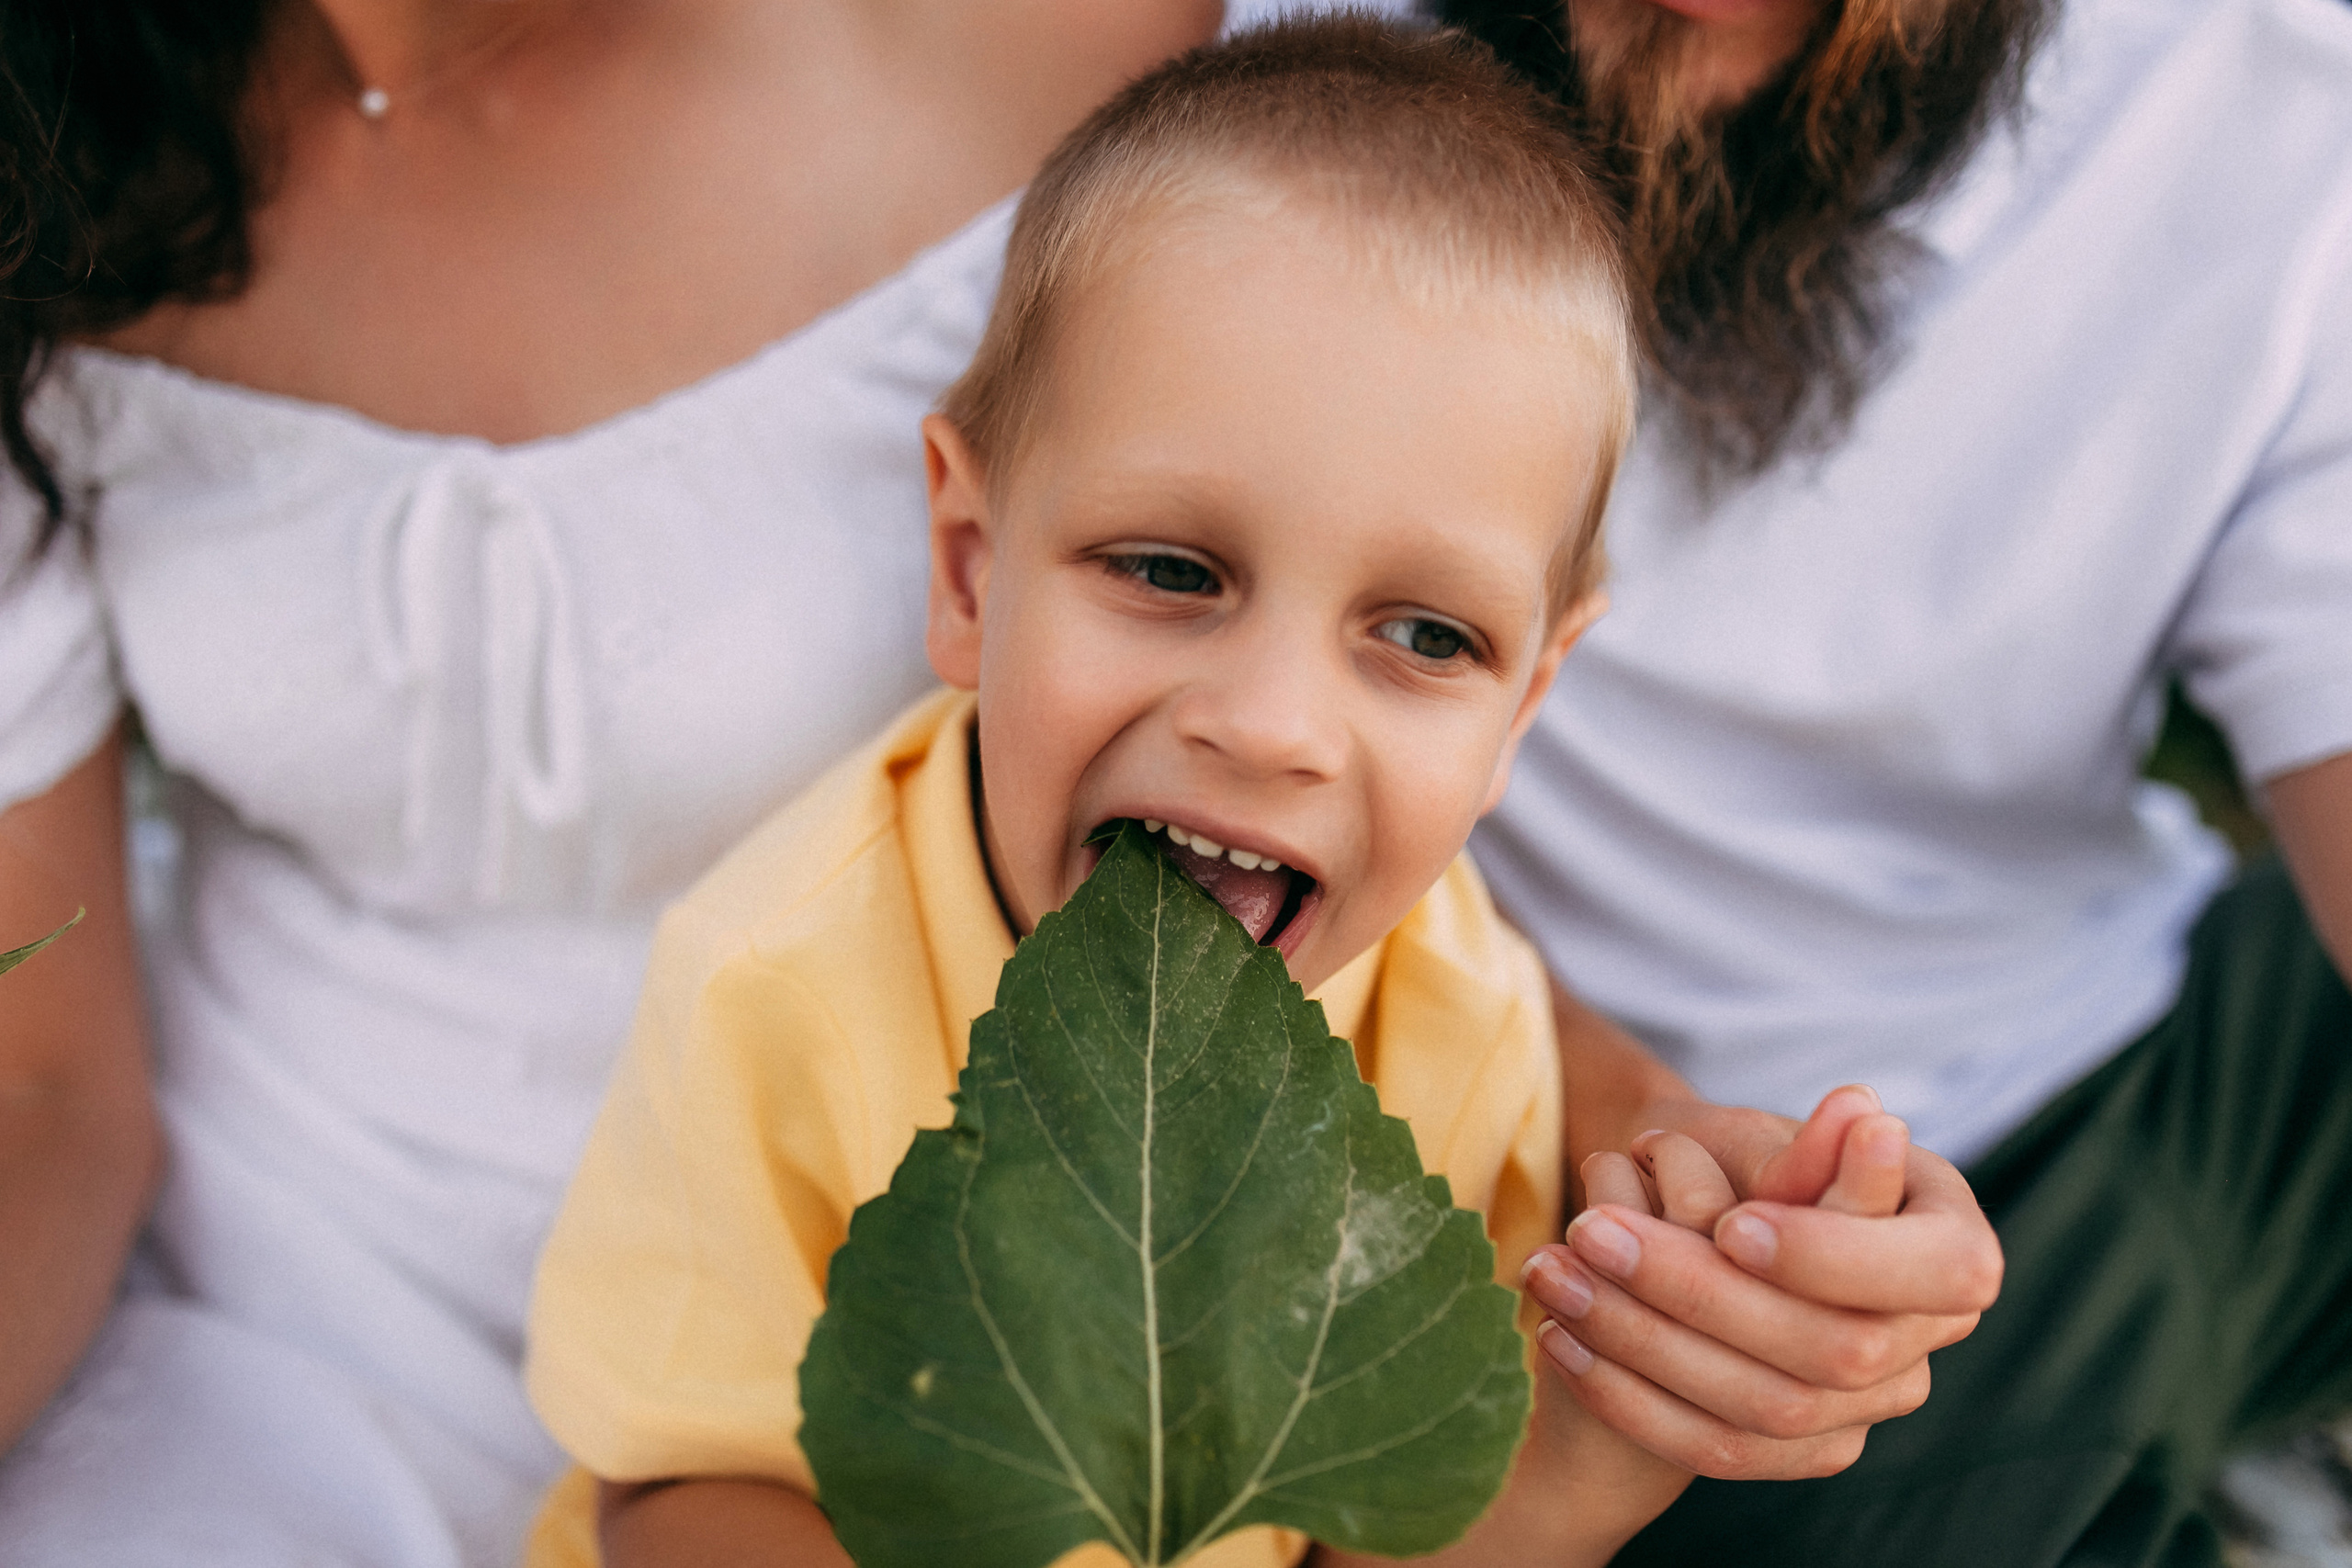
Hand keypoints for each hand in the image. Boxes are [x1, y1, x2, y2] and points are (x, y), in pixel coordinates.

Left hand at [1521, 1086, 2001, 1480]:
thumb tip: (1861, 1109)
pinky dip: (1629, 1397)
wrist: (1711, 1236)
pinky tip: (1558, 1336)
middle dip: (1702, 1293)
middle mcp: (1929, 1341)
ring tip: (1553, 1273)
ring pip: (1767, 1408)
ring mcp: (1871, 1408)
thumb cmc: (1749, 1164)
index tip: (1730, 1222)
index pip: (1929, 1273)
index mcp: (1957, 1251)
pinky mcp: (1805, 1449)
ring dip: (1642, 1341)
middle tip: (1590, 1231)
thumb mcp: (1770, 1141)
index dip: (1829, 1256)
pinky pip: (1719, 1450)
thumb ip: (1812, 1150)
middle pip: (1833, 1350)